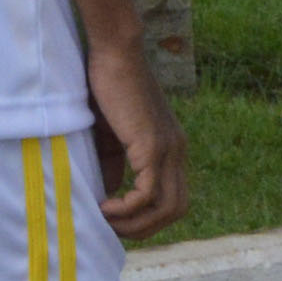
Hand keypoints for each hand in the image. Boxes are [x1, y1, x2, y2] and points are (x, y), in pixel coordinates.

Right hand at [85, 37, 189, 239]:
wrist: (114, 52)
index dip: (147, 217)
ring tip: (105, 221)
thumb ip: (113, 164)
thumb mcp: (110, 134)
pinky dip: (127, 208)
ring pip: (167, 208)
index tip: (116, 221)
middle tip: (111, 228)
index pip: (173, 198)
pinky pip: (149, 194)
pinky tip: (104, 205)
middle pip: (176, 210)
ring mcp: (168, 150)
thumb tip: (109, 194)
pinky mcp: (153, 146)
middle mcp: (177, 152)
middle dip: (144, 228)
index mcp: (171, 148)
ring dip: (135, 223)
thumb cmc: (107, 85)